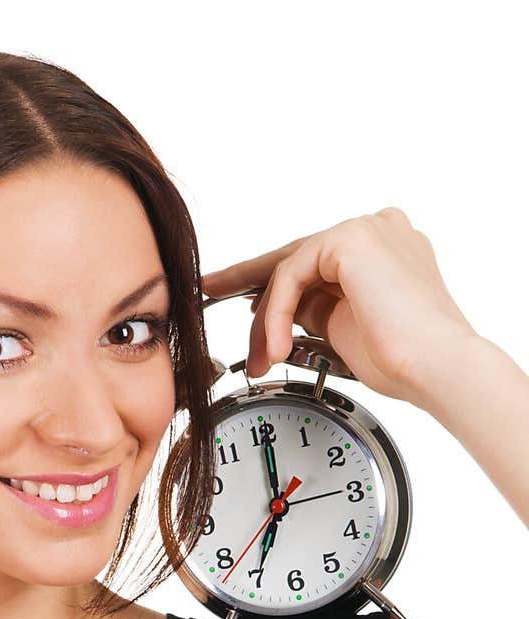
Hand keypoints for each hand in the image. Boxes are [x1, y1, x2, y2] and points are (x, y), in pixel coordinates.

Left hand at [200, 207, 479, 406]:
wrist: (434, 366)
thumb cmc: (404, 359)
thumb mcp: (344, 329)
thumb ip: (315, 308)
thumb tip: (282, 311)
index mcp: (380, 249)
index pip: (311, 260)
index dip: (267, 281)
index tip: (228, 292)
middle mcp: (375, 229)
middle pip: (294, 259)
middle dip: (247, 285)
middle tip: (208, 295)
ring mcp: (364, 229)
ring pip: (288, 269)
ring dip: (265, 320)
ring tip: (260, 359)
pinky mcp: (349, 239)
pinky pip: (290, 275)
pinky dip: (275, 314)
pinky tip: (274, 346)